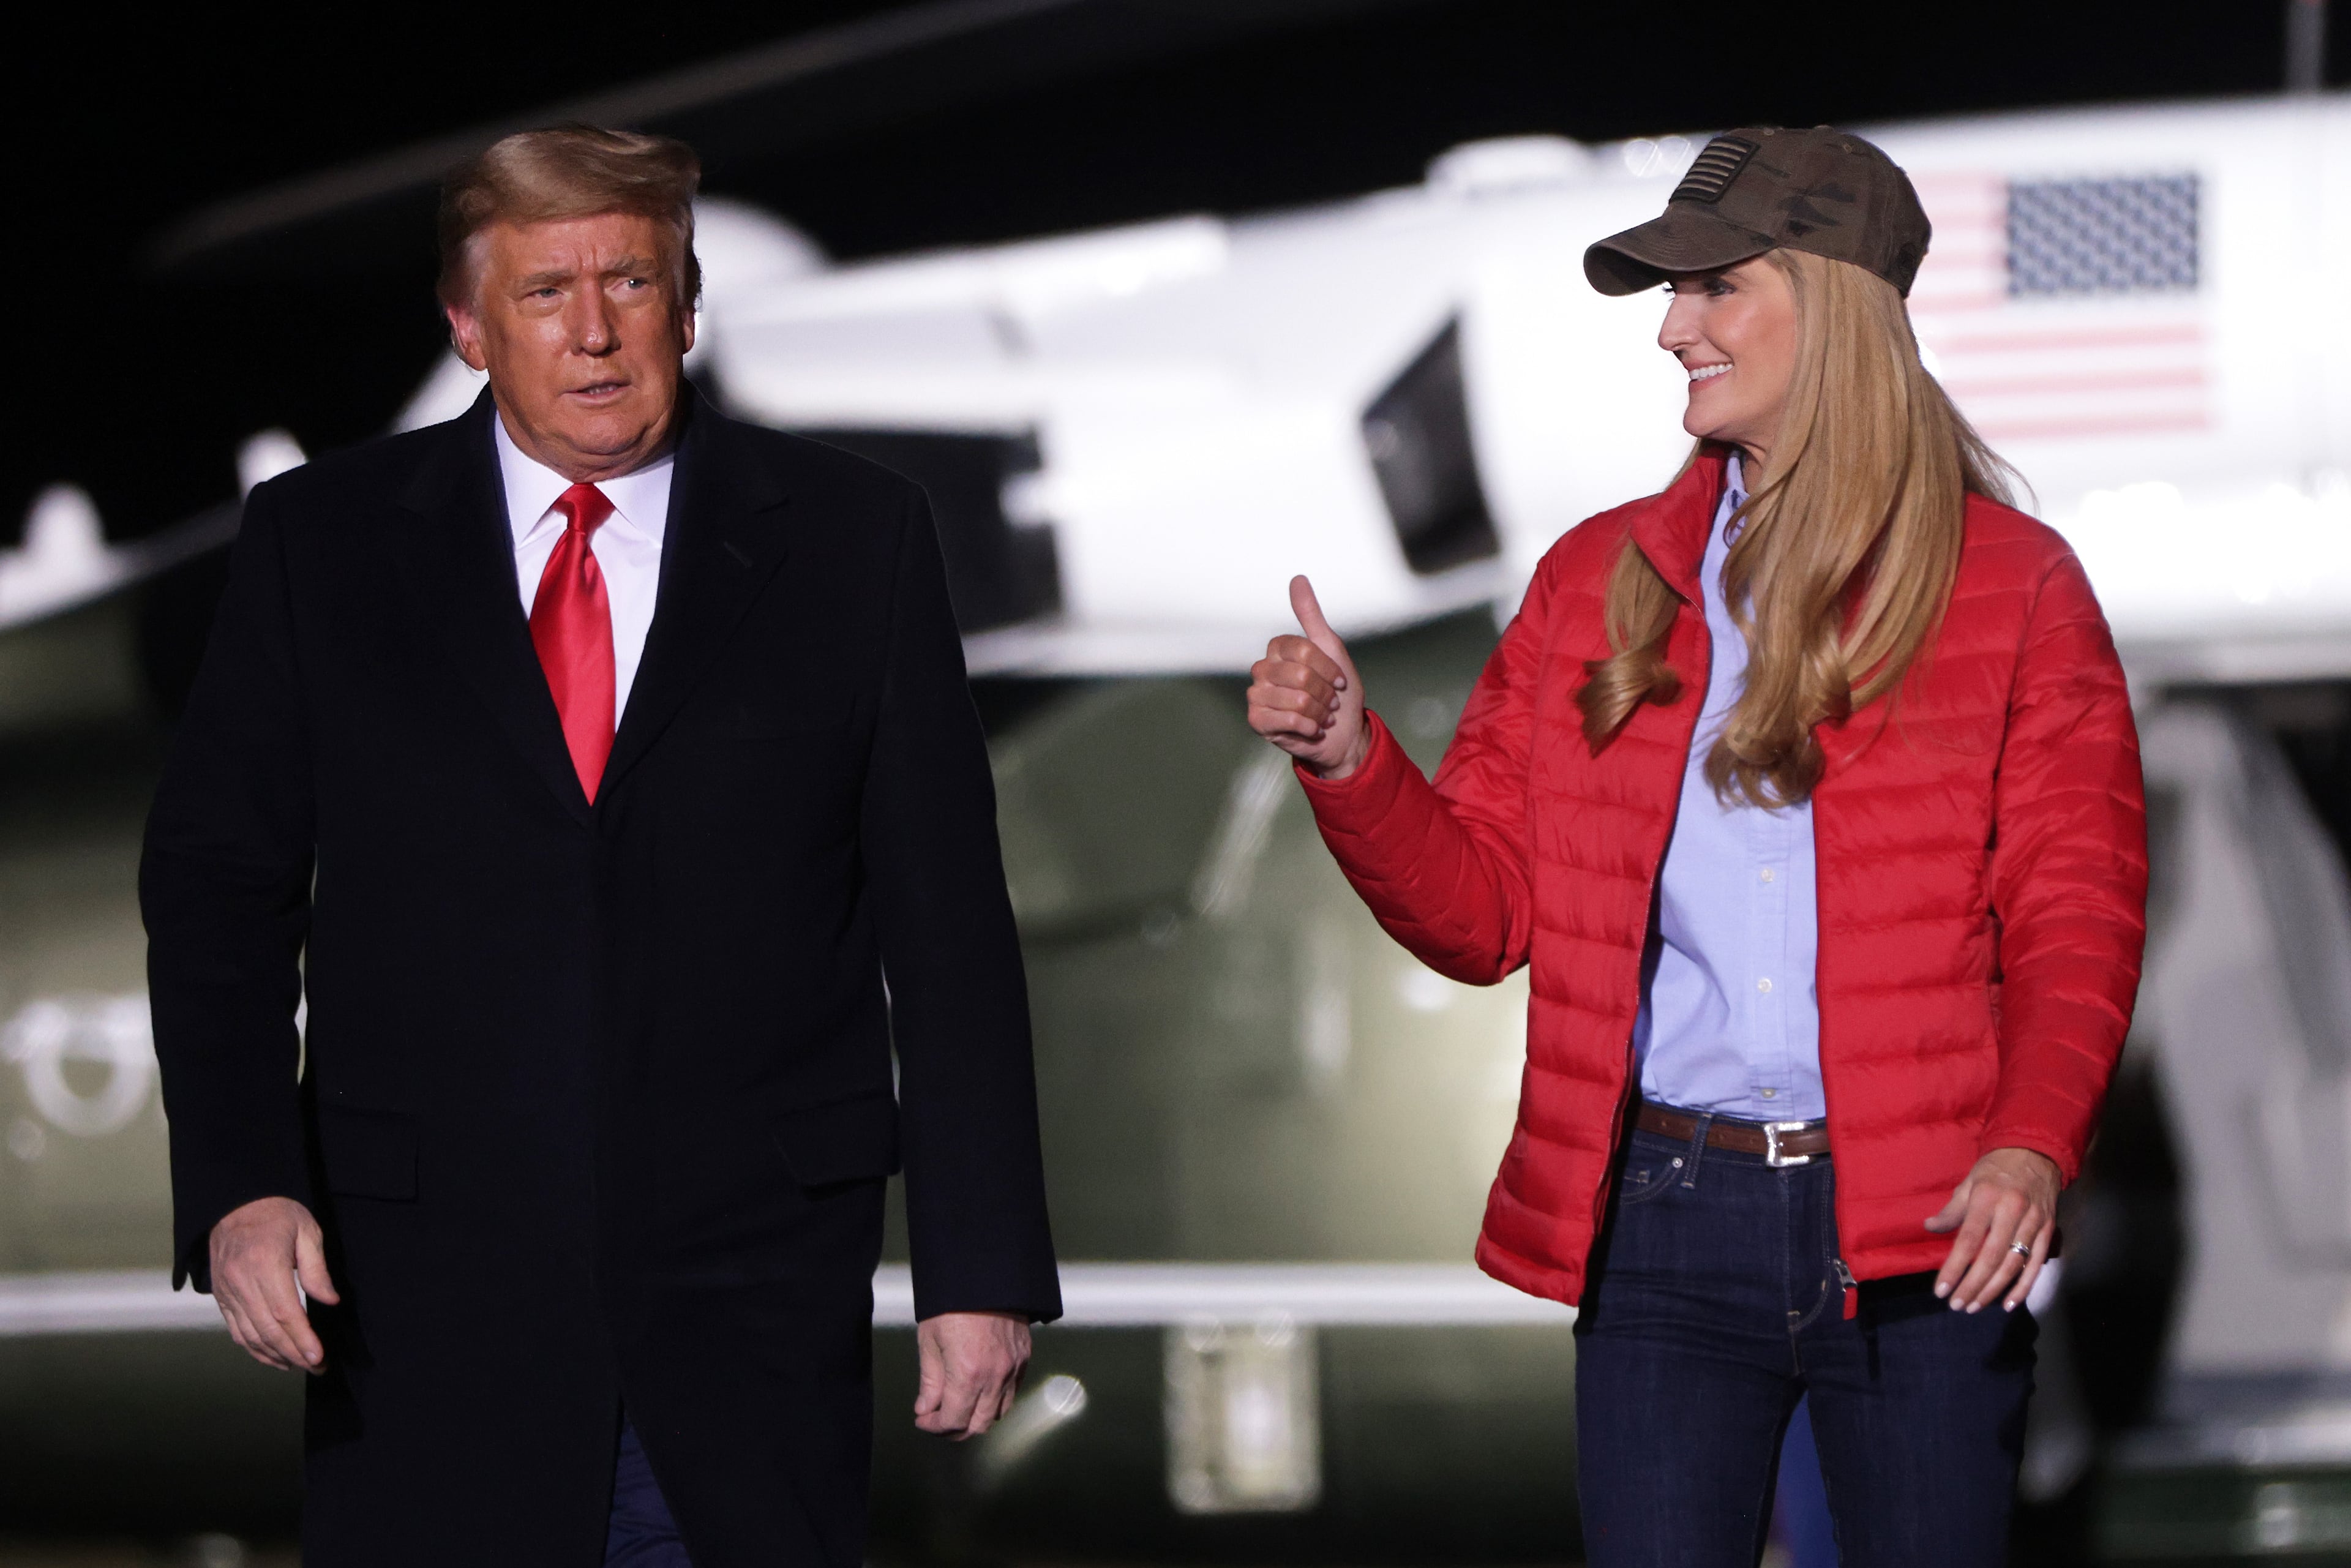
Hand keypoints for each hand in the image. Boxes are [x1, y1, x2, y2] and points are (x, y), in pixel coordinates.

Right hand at [209, 1196, 339, 1371]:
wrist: (235, 1203)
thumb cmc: (277, 1214)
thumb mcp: (306, 1230)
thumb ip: (317, 1268)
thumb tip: (330, 1301)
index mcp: (264, 1264)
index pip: (284, 1313)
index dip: (301, 1338)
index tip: (318, 1357)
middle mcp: (241, 1282)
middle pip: (267, 1330)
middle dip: (293, 1353)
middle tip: (316, 1367)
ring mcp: (227, 1292)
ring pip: (249, 1335)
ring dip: (274, 1356)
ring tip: (299, 1366)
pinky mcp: (221, 1297)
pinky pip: (236, 1330)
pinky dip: (254, 1348)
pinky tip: (273, 1357)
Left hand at [914, 1310, 1030, 1438]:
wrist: (984, 1273)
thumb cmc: (951, 1302)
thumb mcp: (930, 1341)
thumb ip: (930, 1381)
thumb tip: (925, 1409)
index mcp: (966, 1374)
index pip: (953, 1420)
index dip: (934, 1426)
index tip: (922, 1419)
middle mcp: (994, 1377)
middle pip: (977, 1425)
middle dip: (954, 1428)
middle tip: (938, 1419)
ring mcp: (1013, 1368)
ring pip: (998, 1413)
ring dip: (976, 1417)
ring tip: (958, 1406)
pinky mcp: (1023, 1357)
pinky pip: (1012, 1392)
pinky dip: (995, 1400)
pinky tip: (979, 1390)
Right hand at [1247, 575, 1368, 779]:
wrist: (1343, 735)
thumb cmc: (1338, 693)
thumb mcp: (1331, 649)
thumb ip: (1311, 615)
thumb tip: (1297, 578)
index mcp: (1278, 650)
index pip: (1302, 650)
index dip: (1327, 668)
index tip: (1340, 681)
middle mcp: (1263, 670)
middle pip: (1300, 675)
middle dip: (1325, 694)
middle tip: (1330, 703)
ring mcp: (1257, 695)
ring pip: (1295, 699)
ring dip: (1319, 713)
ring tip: (1322, 717)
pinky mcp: (1257, 720)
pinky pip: (1285, 719)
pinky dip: (1307, 727)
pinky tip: (1311, 729)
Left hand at [1925, 1147, 2059, 1313]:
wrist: (2036, 1152)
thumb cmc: (1996, 1169)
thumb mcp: (1968, 1182)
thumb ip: (1952, 1209)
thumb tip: (1930, 1227)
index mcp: (1986, 1198)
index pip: (1968, 1240)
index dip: (1954, 1267)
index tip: (1941, 1290)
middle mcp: (2011, 1212)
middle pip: (1991, 1257)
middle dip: (1972, 1285)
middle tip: (1957, 1305)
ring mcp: (2033, 1222)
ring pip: (2013, 1265)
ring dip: (1993, 1290)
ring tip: (1975, 1306)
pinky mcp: (2049, 1231)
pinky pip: (2036, 1264)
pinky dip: (2024, 1287)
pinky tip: (2008, 1303)